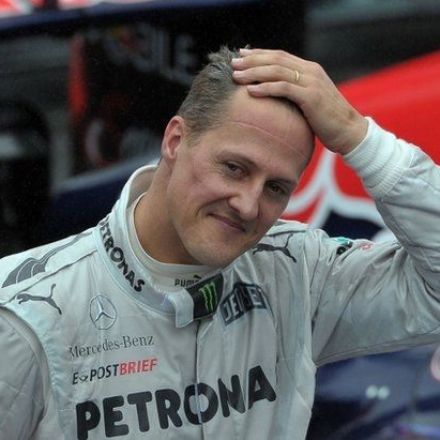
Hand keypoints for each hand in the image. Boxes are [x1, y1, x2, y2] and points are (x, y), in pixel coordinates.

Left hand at [231, 48, 367, 154]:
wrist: (349, 131)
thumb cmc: (326, 120)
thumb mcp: (309, 101)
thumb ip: (295, 92)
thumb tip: (274, 95)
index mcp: (310, 69)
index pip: (280, 55)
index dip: (259, 54)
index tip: (241, 56)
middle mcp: (311, 71)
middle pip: (276, 59)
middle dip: (252, 60)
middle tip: (233, 63)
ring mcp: (312, 82)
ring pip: (277, 71)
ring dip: (254, 72)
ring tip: (236, 76)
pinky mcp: (311, 96)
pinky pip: (284, 88)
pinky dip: (266, 88)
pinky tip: (250, 90)